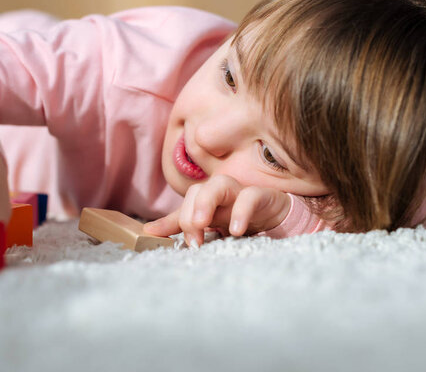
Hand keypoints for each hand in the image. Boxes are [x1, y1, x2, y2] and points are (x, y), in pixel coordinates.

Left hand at [144, 175, 290, 246]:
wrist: (278, 216)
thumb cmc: (239, 217)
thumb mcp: (210, 224)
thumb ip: (180, 225)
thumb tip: (147, 230)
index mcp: (207, 199)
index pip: (186, 202)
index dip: (175, 220)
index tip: (163, 240)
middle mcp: (221, 192)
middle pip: (199, 190)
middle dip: (190, 212)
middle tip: (192, 239)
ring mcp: (241, 192)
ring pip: (221, 184)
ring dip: (208, 203)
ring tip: (203, 224)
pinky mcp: (263, 196)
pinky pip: (251, 196)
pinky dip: (242, 211)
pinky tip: (236, 230)